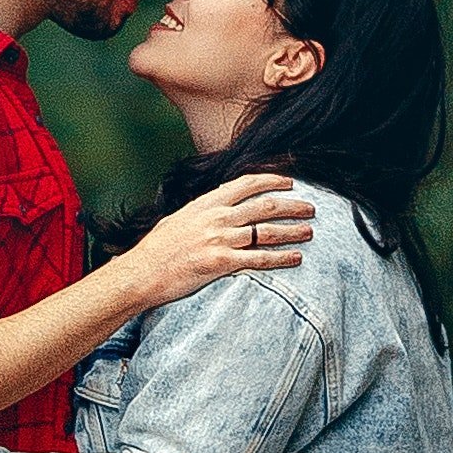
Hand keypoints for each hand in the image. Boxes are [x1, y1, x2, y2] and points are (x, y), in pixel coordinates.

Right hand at [114, 174, 315, 312]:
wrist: (141, 272)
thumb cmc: (157, 248)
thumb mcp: (179, 218)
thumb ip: (203, 210)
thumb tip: (218, 204)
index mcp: (206, 202)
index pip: (247, 183)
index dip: (273, 180)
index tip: (290, 182)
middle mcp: (216, 217)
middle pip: (265, 205)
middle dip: (292, 205)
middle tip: (311, 208)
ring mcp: (219, 239)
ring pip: (268, 230)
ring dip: (293, 230)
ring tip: (310, 231)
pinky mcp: (221, 263)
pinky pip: (260, 259)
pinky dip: (282, 258)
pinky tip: (297, 258)